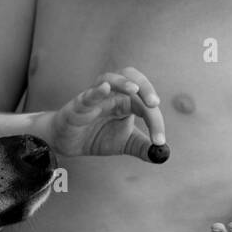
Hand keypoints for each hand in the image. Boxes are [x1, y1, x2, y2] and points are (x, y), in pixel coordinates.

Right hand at [41, 68, 167, 160]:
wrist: (68, 144)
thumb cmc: (96, 136)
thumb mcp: (124, 144)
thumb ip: (143, 148)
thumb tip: (163, 154)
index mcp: (126, 101)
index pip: (145, 103)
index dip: (156, 120)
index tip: (159, 140)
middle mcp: (113, 94)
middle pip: (131, 77)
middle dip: (145, 87)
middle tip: (155, 103)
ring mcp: (95, 97)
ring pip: (109, 78)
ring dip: (124, 82)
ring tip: (134, 90)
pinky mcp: (78, 105)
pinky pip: (87, 95)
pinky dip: (96, 91)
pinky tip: (105, 88)